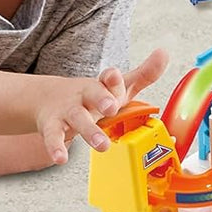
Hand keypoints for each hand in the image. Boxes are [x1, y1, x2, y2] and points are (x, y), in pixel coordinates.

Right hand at [33, 48, 170, 164]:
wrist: (47, 98)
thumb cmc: (91, 96)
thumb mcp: (117, 86)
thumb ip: (143, 74)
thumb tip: (164, 53)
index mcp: (101, 85)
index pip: (108, 79)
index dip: (112, 78)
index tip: (114, 76)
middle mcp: (84, 95)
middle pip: (92, 94)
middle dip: (101, 99)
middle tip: (111, 108)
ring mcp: (67, 111)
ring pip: (77, 119)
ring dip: (89, 131)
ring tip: (101, 145)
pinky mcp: (52, 127)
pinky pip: (53, 137)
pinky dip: (55, 148)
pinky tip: (61, 158)